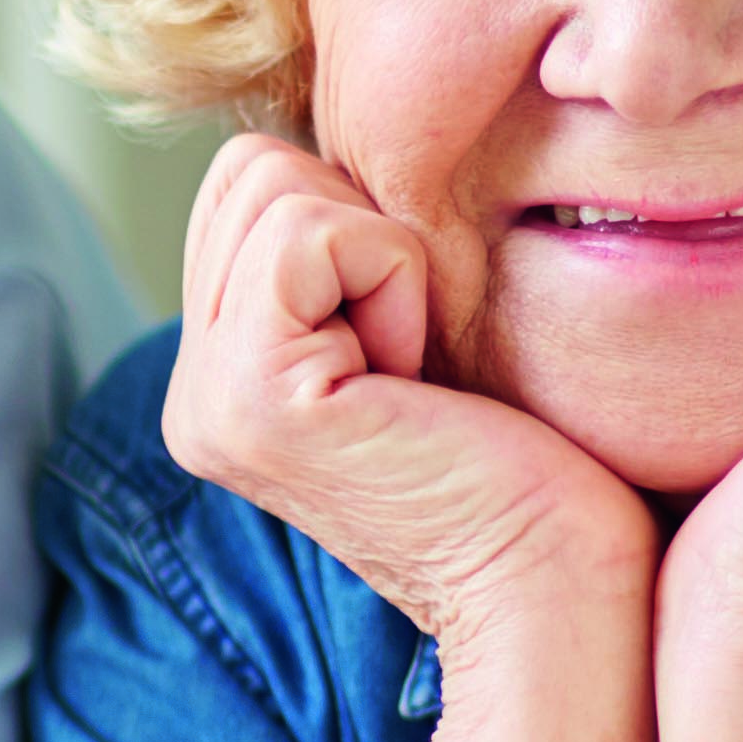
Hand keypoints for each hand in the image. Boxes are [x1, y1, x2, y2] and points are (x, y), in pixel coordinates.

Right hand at [163, 133, 650, 665]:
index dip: (355, 228)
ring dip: (381, 259)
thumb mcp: (402, 336)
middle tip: (410, 360)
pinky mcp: (250, 397)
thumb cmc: (520, 462)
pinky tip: (414, 379)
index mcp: (217, 381)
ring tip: (410, 375)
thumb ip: (337, 263)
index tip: (409, 349)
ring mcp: (204, 400)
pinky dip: (392, 278)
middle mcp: (188, 396)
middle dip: (359, 233)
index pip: (244, 184)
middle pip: (247, 170)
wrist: (554, 586)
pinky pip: (314, 233)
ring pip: (273, 186)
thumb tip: (330, 154)